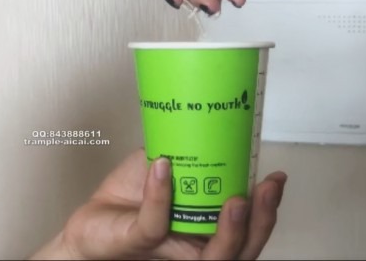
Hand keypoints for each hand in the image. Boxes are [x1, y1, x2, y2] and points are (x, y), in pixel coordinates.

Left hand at [55, 148, 286, 259]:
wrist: (89, 225)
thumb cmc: (127, 204)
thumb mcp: (163, 170)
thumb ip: (184, 152)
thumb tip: (201, 118)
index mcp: (208, 229)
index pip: (249, 226)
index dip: (268, 208)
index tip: (277, 178)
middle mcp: (197, 246)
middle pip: (244, 248)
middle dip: (261, 220)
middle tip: (265, 190)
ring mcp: (171, 250)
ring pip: (216, 255)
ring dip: (231, 228)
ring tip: (235, 199)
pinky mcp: (140, 243)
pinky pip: (155, 225)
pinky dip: (160, 196)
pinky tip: (164, 170)